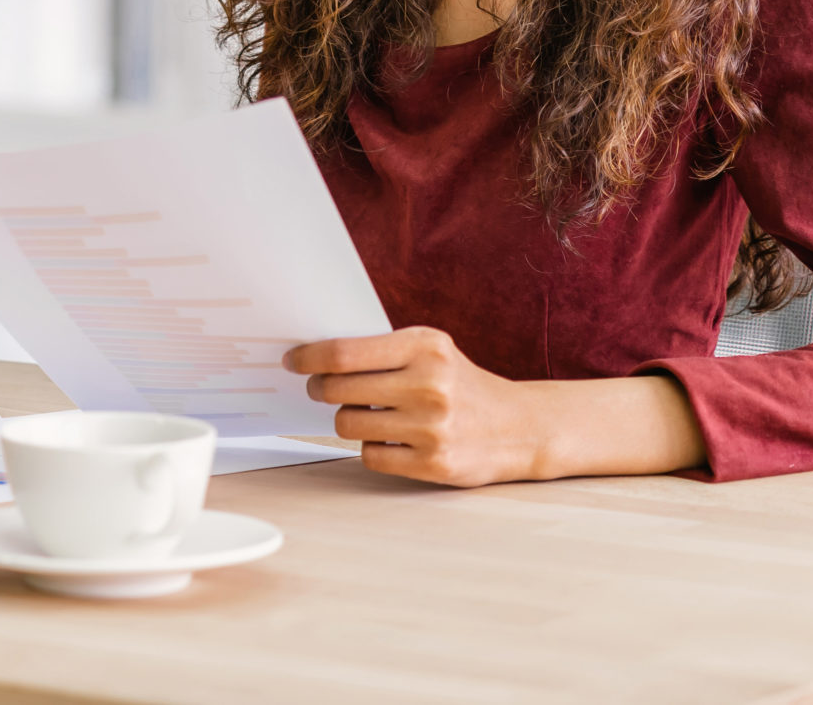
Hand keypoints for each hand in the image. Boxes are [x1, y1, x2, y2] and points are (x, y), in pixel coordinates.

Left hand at [286, 326, 549, 486]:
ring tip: (368, 414)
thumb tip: (314, 357)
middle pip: (337, 390)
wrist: (520, 427)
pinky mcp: (435, 464)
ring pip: (347, 425)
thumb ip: (380, 350)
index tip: (292, 361)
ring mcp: (432, 428)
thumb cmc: (459, 382)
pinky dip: (373, 448)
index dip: (308, 358)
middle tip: (320, 388)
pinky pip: (370, 456)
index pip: (344, 353)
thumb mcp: (430, 350)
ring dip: (348, 420)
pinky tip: (392, 439)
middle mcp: (429, 386)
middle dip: (320, 389)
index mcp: (424, 348)